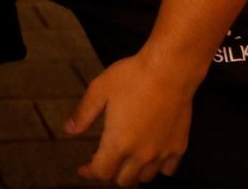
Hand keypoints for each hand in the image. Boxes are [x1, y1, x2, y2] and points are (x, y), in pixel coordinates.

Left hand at [67, 49, 202, 184]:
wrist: (170, 69)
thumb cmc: (133, 76)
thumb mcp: (99, 90)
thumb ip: (83, 113)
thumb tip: (69, 129)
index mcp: (118, 142)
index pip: (101, 172)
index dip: (89, 173)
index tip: (83, 169)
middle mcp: (140, 154)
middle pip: (123, 181)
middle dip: (110, 173)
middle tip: (104, 159)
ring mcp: (162, 152)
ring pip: (145, 178)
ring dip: (133, 172)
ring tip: (127, 158)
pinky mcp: (178, 146)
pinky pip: (168, 170)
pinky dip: (158, 168)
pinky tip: (151, 155)